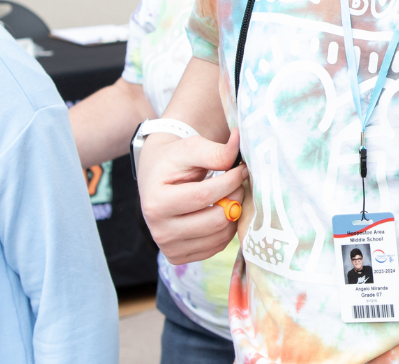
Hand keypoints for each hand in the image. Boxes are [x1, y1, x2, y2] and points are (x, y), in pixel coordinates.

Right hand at [138, 127, 246, 263]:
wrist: (156, 177)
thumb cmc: (174, 161)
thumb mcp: (191, 148)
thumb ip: (215, 151)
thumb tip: (239, 141)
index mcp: (156, 203)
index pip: (205, 196)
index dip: (231, 180)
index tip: (242, 168)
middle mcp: (159, 231)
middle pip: (215, 221)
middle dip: (235, 198)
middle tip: (239, 182)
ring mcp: (168, 248)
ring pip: (220, 237)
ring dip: (233, 214)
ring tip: (231, 194)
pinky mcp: (179, 257)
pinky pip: (216, 247)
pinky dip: (226, 229)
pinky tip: (221, 210)